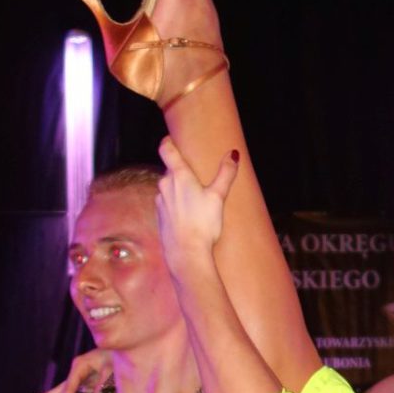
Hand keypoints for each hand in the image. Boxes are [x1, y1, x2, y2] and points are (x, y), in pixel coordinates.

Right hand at [28, 349, 113, 392]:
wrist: (117, 347)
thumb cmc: (113, 356)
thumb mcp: (110, 367)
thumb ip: (102, 380)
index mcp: (79, 366)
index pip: (69, 388)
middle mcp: (75, 371)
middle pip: (61, 390)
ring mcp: (78, 376)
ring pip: (62, 391)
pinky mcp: (83, 380)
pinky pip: (71, 392)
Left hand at [155, 135, 237, 272]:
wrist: (186, 253)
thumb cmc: (203, 224)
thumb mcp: (218, 197)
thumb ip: (226, 174)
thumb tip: (233, 154)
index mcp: (179, 176)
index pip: (166, 149)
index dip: (168, 141)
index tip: (171, 139)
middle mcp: (165, 185)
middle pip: (171, 170)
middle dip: (182, 171)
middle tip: (197, 176)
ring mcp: (160, 201)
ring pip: (168, 187)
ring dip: (179, 189)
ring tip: (195, 198)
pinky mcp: (159, 215)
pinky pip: (167, 202)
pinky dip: (176, 204)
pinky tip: (188, 215)